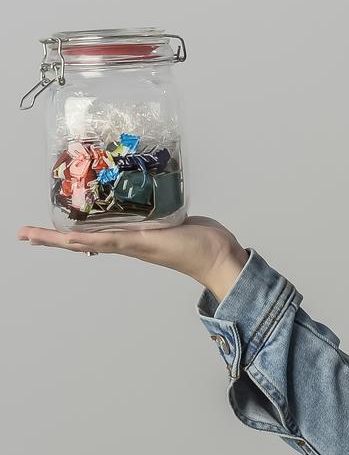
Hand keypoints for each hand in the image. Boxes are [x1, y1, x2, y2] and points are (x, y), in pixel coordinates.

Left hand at [17, 216, 248, 298]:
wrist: (219, 255)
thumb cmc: (189, 252)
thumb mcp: (149, 243)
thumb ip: (121, 239)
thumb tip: (86, 240)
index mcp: (122, 243)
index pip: (77, 241)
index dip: (50, 238)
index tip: (24, 235)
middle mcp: (127, 237)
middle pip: (83, 234)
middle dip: (57, 232)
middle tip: (30, 229)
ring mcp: (143, 229)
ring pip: (105, 223)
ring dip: (84, 218)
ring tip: (67, 210)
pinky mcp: (161, 219)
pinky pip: (131, 212)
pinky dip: (118, 205)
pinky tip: (116, 199)